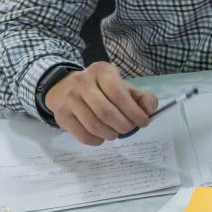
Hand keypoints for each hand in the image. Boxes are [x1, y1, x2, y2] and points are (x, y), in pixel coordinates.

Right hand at [44, 61, 158, 146]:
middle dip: (123, 125)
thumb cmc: (100, 88)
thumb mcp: (121, 86)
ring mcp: (69, 99)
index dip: (134, 112)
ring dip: (111, 134)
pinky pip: (82, 135)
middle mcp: (83, 82)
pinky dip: (97, 140)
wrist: (64, 88)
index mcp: (102, 71)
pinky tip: (102, 137)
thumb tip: (150, 111)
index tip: (143, 122)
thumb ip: (140, 97)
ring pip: (94, 125)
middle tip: (129, 129)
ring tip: (116, 133)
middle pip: (106, 112)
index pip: (119, 94)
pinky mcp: (61, 115)